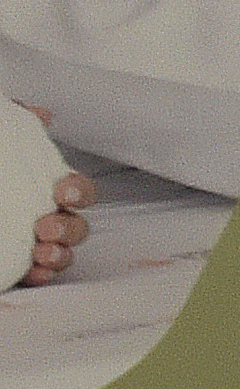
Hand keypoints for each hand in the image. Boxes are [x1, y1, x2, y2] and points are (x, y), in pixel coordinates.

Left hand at [16, 103, 76, 289]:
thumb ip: (12, 124)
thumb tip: (39, 114)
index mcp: (35, 186)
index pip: (74, 189)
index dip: (78, 190)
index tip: (62, 190)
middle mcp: (36, 215)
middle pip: (74, 224)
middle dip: (68, 228)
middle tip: (46, 227)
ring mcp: (24, 241)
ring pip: (61, 252)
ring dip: (59, 254)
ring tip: (42, 253)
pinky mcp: (13, 263)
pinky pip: (37, 274)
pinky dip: (40, 274)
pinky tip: (33, 271)